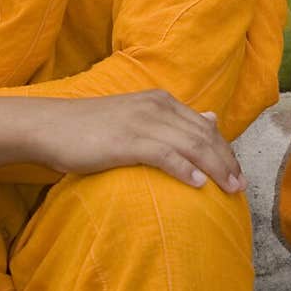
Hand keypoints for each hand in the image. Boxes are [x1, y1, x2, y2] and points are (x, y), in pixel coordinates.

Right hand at [39, 91, 245, 192]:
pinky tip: (197, 184)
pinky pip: (164, 154)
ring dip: (214, 167)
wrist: (50, 126)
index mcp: (161, 101)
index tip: (238, 173)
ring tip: (228, 188)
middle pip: (204, 135)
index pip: (205, 127)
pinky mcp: (127, 140)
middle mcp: (156, 107)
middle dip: (226, 161)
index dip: (225, 151)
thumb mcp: (139, 117)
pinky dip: (184, 169)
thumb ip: (173, 120)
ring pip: (191, 144)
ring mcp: (142, 122)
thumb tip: (212, 119)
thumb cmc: (92, 128)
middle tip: (240, 186)